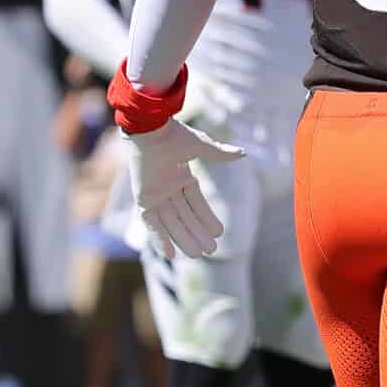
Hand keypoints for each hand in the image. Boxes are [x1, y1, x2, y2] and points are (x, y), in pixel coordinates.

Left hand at [125, 118, 243, 259]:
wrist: (150, 130)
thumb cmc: (174, 135)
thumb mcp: (201, 146)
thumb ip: (220, 153)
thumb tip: (243, 153)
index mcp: (181, 175)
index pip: (197, 202)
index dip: (207, 217)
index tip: (219, 232)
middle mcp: (169, 187)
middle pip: (185, 216)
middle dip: (197, 233)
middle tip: (212, 250)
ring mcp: (156, 194)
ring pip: (172, 223)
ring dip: (184, 239)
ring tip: (199, 256)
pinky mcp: (143, 199)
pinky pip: (151, 224)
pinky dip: (160, 238)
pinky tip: (171, 255)